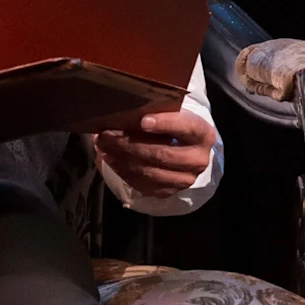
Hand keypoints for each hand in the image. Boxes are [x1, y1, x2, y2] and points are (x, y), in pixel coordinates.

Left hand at [94, 110, 214, 198]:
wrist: (185, 148)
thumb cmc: (173, 125)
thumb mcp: (172, 114)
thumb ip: (156, 112)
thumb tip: (125, 112)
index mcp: (202, 134)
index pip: (185, 127)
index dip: (165, 124)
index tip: (143, 121)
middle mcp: (198, 160)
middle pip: (161, 153)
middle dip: (129, 143)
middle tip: (106, 134)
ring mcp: (184, 179)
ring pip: (149, 171)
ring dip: (121, 158)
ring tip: (102, 145)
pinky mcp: (169, 191)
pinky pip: (142, 183)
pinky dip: (122, 170)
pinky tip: (109, 158)